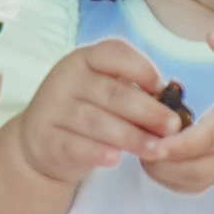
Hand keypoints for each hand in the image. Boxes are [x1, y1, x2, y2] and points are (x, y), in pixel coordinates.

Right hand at [13, 39, 186, 188]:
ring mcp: (53, 109)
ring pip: (96, 122)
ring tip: (156, 150)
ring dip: (130, 137)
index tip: (163, 88)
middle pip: (111, 93)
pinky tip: (116, 160)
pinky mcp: (46, 140)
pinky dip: (96, 153)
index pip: (114, 54)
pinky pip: (74, 146)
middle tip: (172, 127)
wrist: (40, 141)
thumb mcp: (105, 92)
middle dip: (147, 111)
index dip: (141, 69)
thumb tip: (172, 100)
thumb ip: (134, 91)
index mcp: (85, 59)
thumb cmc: (86, 111)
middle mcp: (67, 79)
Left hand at [143, 25, 213, 194]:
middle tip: (132, 130)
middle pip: (188, 170)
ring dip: (158, 168)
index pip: (210, 138)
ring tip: (140, 136)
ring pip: (185, 182)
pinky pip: (190, 184)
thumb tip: (210, 36)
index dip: (180, 144)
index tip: (155, 142)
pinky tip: (157, 151)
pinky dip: (168, 174)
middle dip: (155, 159)